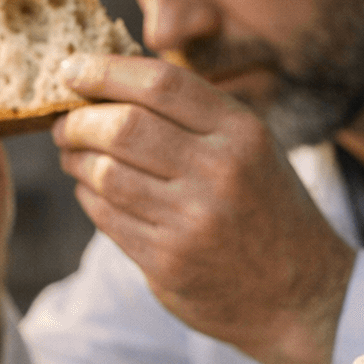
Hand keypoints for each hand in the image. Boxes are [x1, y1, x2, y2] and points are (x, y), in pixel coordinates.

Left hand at [53, 54, 356, 363]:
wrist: (299, 293)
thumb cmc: (263, 207)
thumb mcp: (250, 148)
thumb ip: (192, 116)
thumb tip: (107, 82)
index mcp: (241, 132)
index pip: (160, 83)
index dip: (105, 70)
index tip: (71, 69)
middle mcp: (219, 172)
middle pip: (122, 127)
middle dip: (79, 121)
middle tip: (64, 124)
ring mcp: (192, 220)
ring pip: (106, 174)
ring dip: (76, 160)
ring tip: (73, 156)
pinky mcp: (167, 262)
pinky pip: (106, 217)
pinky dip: (88, 196)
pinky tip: (92, 190)